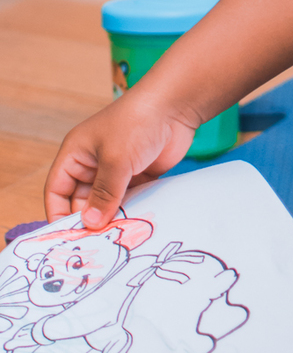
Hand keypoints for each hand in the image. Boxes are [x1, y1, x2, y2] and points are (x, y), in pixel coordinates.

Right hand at [44, 90, 198, 229]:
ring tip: (114, 241)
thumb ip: (103, 194)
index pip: (57, 190)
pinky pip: (128, 200)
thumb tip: (90, 224)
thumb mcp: (115, 160)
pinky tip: (133, 228)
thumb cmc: (137, 122)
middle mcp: (93, 163)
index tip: (66, 239)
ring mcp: (116, 169)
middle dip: (87, 221)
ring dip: (110, 219)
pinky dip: (129, 212)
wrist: (176, 105)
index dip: (58, 214)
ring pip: (106, 203)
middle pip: (81, 201)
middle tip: (94, 246)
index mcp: (76, 154)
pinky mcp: (138, 174)